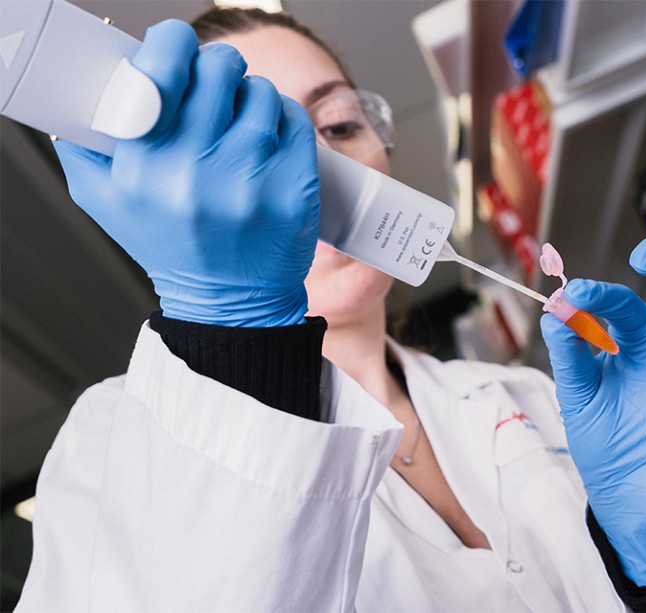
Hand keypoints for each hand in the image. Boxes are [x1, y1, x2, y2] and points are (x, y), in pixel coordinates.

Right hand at [53, 20, 319, 326]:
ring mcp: (249, 182)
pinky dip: (284, 120)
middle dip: (217, 68)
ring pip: (260, 93)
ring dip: (252, 97)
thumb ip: (86, 144)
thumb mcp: (106, 201)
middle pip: (217, 71)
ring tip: (242, 122)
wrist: (228, 302)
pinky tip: (270, 138)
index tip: (178, 48)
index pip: (159, 71)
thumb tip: (96, 88)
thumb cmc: (172, 246)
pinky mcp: (293, 190)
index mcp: (142, 168)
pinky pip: (295, 122)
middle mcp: (195, 173)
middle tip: (216, 86)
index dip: (172, 45)